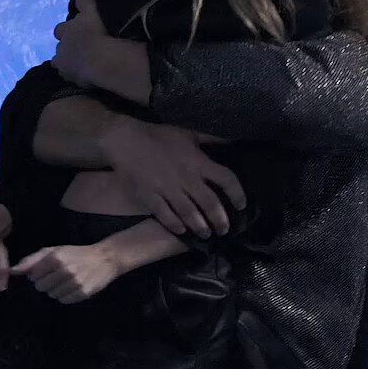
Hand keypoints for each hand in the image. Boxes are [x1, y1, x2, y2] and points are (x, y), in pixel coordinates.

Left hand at [13, 244, 120, 303]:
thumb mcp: (54, 250)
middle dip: (46, 282)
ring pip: (52, 295)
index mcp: (55, 257)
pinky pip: (64, 301)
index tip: (47, 270)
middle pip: (41, 287)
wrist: (105, 258)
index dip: (38, 274)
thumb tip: (13, 270)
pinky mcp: (83, 293)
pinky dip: (66, 295)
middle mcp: (64, 270)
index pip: (33, 276)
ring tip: (66, 281)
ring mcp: (75, 283)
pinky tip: (73, 287)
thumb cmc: (76, 253)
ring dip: (56, 290)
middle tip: (57, 276)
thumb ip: (32, 260)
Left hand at [50, 0, 110, 86]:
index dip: (67, 30)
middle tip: (79, 48)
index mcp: (66, 30)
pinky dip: (73, 75)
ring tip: (80, 64)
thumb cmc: (96, 33)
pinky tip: (83, 76)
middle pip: (59, 47)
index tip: (76, 31)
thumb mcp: (91, 11)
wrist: (99, 59)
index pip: (61, 29)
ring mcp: (63, 64)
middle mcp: (61, 47)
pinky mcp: (69, 78)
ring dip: (68, 62)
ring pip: (60, 63)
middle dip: (66, 47)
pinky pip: (68, 76)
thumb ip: (84, 2)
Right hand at [96, 116, 245, 237]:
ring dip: (200, 227)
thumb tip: (233, 140)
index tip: (242, 205)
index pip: (226, 179)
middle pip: (210, 203)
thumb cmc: (159, 137)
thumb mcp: (188, 134)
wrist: (125, 141)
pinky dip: (175, 225)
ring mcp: (167, 190)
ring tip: (206, 234)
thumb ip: (211, 139)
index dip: (237, 193)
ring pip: (190, 213)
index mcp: (198, 162)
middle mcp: (186, 178)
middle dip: (220, 219)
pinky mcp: (150, 198)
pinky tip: (181, 231)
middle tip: (224, 229)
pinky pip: (166, 216)